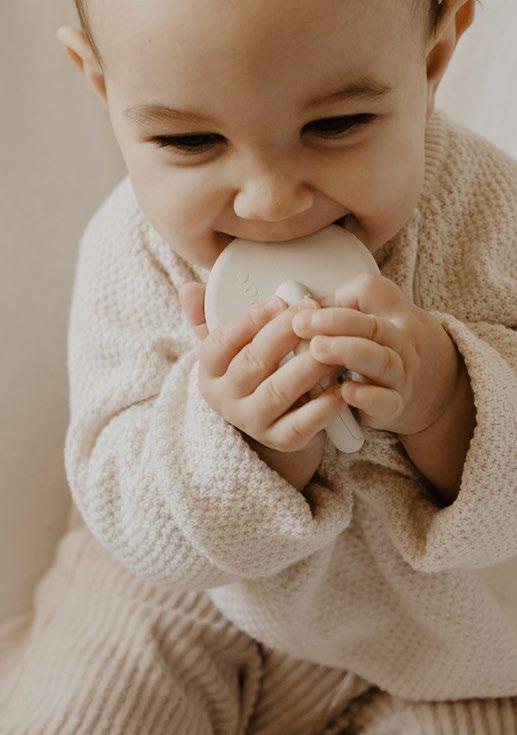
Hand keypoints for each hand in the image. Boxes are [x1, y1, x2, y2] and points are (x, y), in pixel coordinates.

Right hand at [178, 281, 346, 452]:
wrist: (270, 422)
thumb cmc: (253, 373)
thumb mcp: (228, 348)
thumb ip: (209, 316)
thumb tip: (188, 288)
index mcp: (210, 372)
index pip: (220, 342)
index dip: (249, 320)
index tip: (277, 301)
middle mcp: (226, 399)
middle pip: (252, 362)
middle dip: (284, 334)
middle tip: (312, 313)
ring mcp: (253, 422)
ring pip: (278, 391)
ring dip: (307, 367)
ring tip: (331, 346)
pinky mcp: (281, 441)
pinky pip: (302, 424)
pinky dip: (322, 406)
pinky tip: (341, 386)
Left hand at [292, 273, 460, 436]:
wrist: (430, 382)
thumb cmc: (383, 343)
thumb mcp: (366, 315)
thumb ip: (332, 310)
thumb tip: (294, 312)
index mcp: (391, 310)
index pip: (370, 295)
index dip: (334, 304)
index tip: (300, 314)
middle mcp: (401, 340)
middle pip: (375, 327)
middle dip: (337, 324)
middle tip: (302, 326)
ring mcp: (402, 373)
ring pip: (382, 361)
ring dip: (348, 353)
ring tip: (317, 350)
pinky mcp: (396, 404)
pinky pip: (387, 400)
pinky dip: (367, 396)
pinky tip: (345, 391)